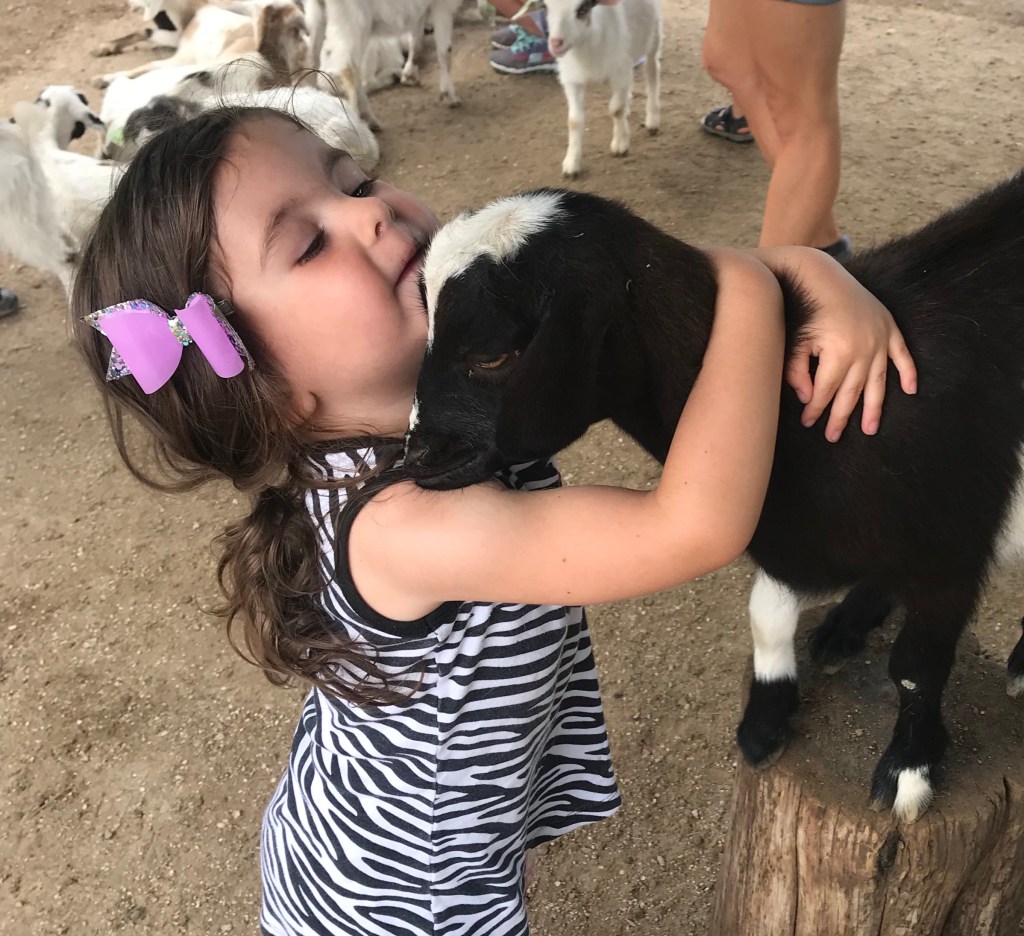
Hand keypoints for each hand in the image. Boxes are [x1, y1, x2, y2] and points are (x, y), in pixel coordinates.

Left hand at [751, 247, 916, 441]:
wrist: (822, 276)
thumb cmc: (805, 311)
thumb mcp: (795, 342)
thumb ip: (797, 372)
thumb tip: (808, 398)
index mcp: (839, 352)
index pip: (827, 391)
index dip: (817, 410)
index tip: (808, 423)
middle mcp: (865, 348)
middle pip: (852, 392)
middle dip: (842, 417)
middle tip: (834, 436)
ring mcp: (880, 338)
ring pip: (878, 381)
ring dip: (875, 407)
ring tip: (871, 429)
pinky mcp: (889, 328)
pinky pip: (902, 355)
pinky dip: (908, 372)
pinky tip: (910, 391)